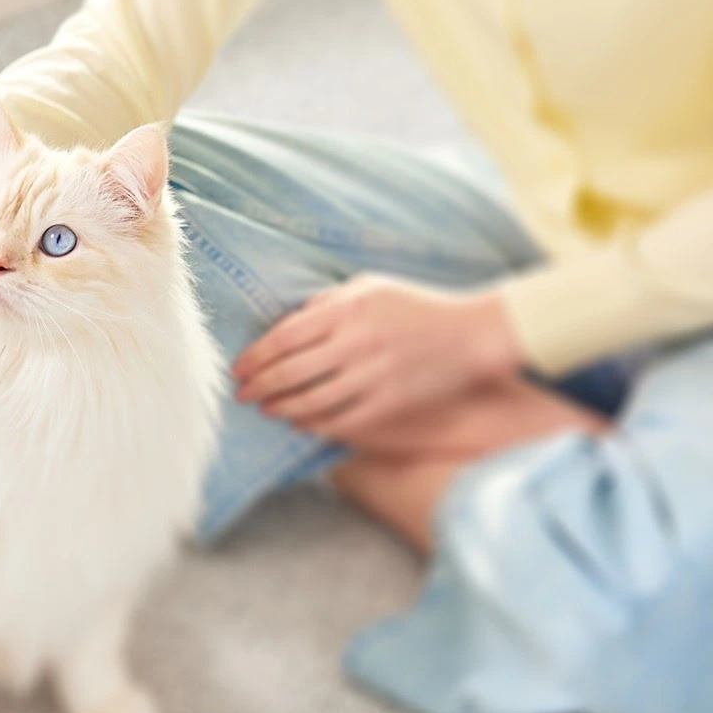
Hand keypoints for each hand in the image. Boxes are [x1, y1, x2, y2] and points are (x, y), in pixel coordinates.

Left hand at [231, 275, 524, 442]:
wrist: (473, 334)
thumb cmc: (417, 306)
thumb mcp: (371, 287)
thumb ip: (328, 302)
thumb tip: (289, 321)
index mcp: (347, 309)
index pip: (285, 337)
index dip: (256, 355)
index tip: (239, 367)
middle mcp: (356, 343)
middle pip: (291, 371)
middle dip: (260, 385)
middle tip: (243, 393)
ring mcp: (373, 375)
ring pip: (312, 401)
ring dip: (283, 408)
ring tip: (268, 409)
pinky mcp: (390, 402)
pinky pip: (342, 420)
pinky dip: (316, 424)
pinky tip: (302, 424)